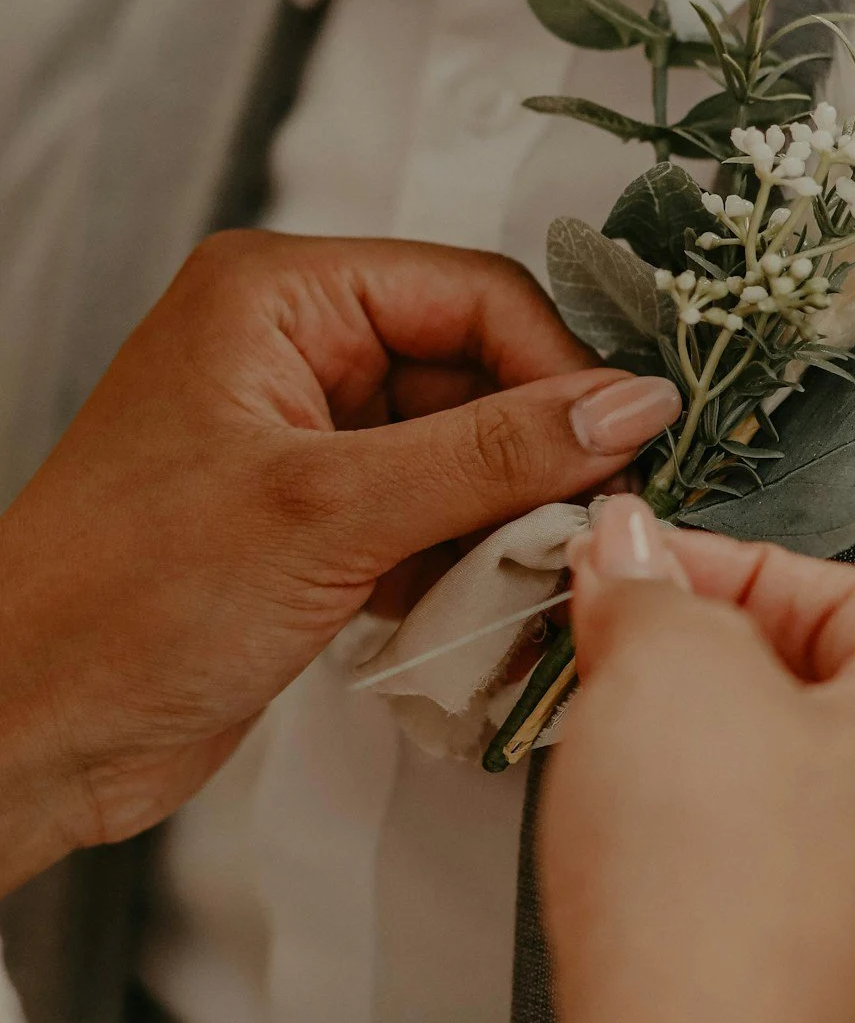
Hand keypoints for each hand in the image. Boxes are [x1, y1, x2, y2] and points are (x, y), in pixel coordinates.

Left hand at [0, 231, 681, 890]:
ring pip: (464, 455)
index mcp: (277, 296)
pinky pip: (431, 521)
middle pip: (478, 372)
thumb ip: (492, 453)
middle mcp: (293, 352)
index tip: (625, 448)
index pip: (474, 294)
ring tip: (530, 581)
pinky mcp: (314, 526)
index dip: (558, 369)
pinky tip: (479, 614)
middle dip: (535, 455)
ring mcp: (304, 443)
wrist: (30, 728)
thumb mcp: (330, 512)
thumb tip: (627, 406)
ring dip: (506, 521)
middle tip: (588, 530)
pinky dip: (466, 566)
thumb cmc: (122, 602)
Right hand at [531, 499, 854, 1022]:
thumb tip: (633, 557)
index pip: (845, 594)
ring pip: (808, 792)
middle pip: (831, 693)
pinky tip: (645, 865)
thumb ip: (652, 592)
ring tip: (615, 765)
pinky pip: (790, 885)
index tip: (621, 574)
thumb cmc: (710, 889)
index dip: (718, 570)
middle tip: (605, 662)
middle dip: (708, 667)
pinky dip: (718, 856)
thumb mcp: (665, 670)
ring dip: (706, 761)